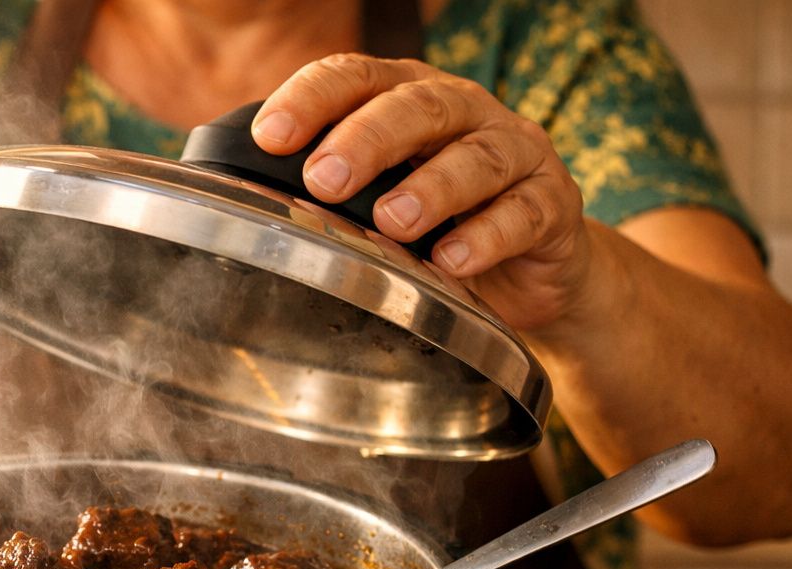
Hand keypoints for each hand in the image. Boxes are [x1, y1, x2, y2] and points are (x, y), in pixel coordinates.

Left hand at [252, 54, 590, 331]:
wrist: (530, 269)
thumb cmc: (435, 225)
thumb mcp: (375, 199)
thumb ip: (327, 189)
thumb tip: (240, 204)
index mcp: (408, 99)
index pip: (356, 77)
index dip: (312, 99)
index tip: (270, 137)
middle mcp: (463, 113)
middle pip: (417, 107)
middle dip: (367, 139)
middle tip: (324, 178)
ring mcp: (514, 153)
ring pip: (477, 156)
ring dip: (431, 187)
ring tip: (391, 222)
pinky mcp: (552, 204)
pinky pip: (524, 212)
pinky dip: (488, 237)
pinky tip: (452, 261)